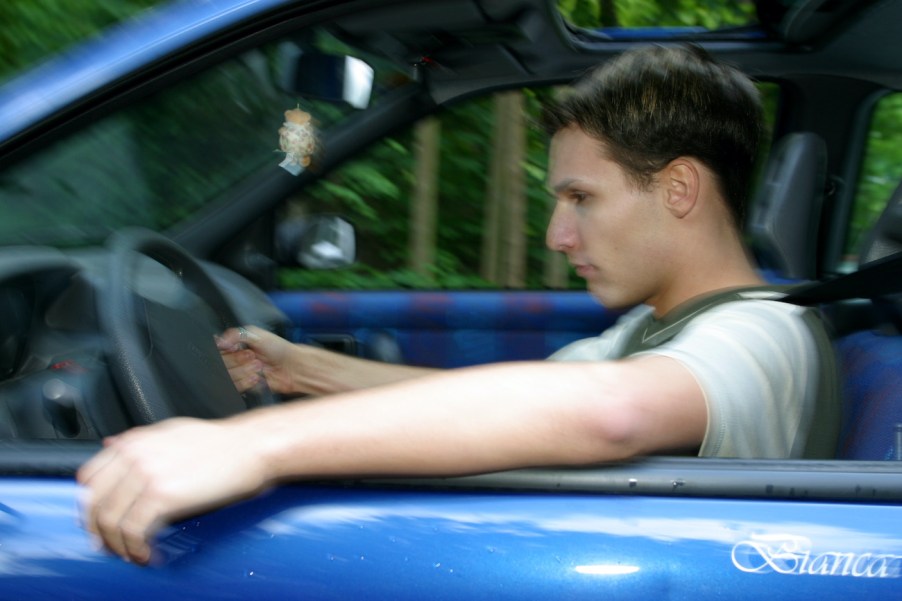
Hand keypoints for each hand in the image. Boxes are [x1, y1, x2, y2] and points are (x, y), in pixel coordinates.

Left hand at [77, 417, 267, 564]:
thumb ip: (140, 440)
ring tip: (132, 554)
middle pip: (94, 503)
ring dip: (118, 545)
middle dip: (98, 530)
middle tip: (110, 545)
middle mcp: (134, 455)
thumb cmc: (221, 442)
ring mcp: (146, 474)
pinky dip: (137, 549)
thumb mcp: (173, 431)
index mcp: (134, 441)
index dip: (90, 505)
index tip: (100, 521)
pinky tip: (148, 554)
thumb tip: (112, 444)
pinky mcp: (162, 495)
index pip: (88, 478)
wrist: (251, 447)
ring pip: (110, 521)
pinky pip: (134, 531)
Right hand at [217, 326, 298, 394]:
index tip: (235, 349)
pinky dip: (247, 382)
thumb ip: (236, 335)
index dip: (226, 351)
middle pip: (223, 364)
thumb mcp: (257, 334)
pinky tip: (257, 377)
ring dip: (244, 371)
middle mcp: (237, 360)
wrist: (293, 366)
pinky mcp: (247, 386)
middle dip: (238, 360)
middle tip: (252, 356)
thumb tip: (219, 341)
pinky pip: (238, 387)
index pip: (220, 350)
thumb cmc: (279, 348)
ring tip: (258, 366)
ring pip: (229, 376)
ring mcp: (242, 374)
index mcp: (237, 346)